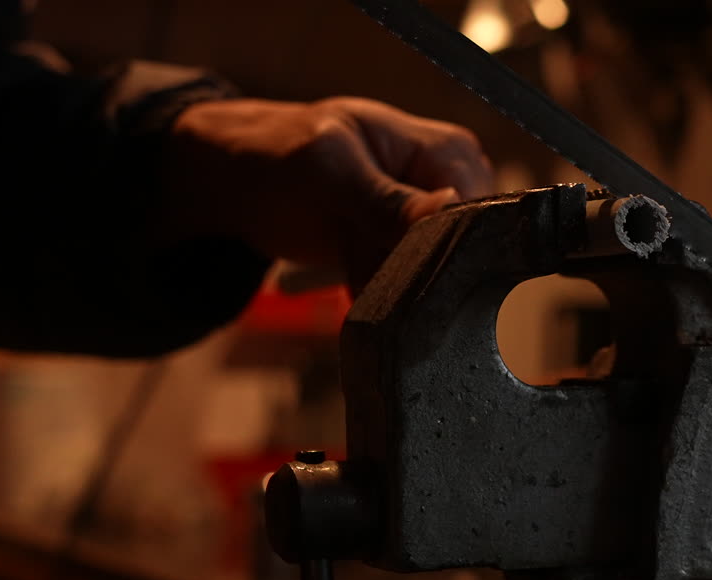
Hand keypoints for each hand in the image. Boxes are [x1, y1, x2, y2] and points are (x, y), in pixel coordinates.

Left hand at [163, 96, 493, 287]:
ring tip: (346, 264)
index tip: (403, 263)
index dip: (448, 247)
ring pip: (430, 280)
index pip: (476, 213)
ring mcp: (427, 226)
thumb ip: (387, 199)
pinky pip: (405, 291)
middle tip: (360, 260)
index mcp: (450, 152)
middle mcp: (451, 189)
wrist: (235, 182)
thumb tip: (451, 207)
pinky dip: (374, 295)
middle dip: (411, 272)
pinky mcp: (402, 256)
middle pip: (458, 253)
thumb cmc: (276, 156)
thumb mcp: (329, 172)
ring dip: (388, 288)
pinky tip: (346, 280)